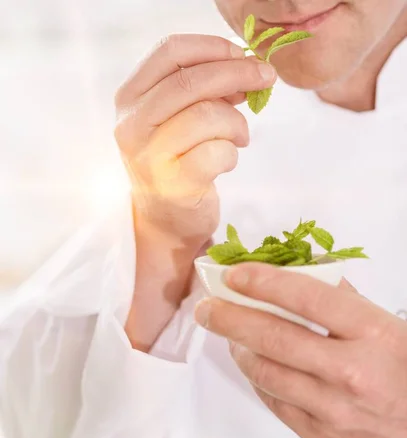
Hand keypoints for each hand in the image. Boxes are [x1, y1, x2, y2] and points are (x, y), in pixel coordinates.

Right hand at [114, 34, 275, 247]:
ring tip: (240, 136)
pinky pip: (217, 153)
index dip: (213, 48)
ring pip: (208, 116)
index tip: (243, 54)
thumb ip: (200, 89)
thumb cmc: (176, 162)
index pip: (170, 52)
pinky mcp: (174, 186)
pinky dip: (232, 154)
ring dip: (237, 123)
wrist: (165, 221)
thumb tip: (246, 64)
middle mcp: (132, 126)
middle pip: (192, 81)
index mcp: (129, 99)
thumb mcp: (176, 118)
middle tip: (266, 78)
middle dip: (238, 73)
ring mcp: (150, 158)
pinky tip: (227, 160)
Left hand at [194, 264, 406, 437]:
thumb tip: (306, 277)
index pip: (307, 298)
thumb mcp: (394, 328)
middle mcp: (349, 372)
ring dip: (240, 350)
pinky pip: (277, 404)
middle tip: (207, 307)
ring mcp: (334, 410)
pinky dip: (260, 381)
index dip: (264, 282)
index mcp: (373, 334)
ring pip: (267, 374)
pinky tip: (254, 367)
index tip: (233, 274)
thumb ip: (349, 304)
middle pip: (274, 338)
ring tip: (229, 336)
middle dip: (231, 318)